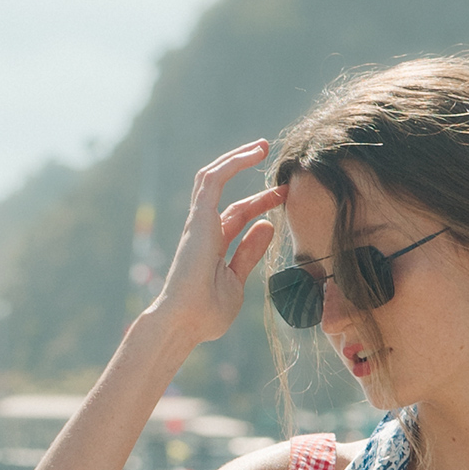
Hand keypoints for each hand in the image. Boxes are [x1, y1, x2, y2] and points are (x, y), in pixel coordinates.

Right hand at [147, 142, 282, 350]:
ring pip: (214, 179)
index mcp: (213, 249)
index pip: (238, 218)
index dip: (260, 205)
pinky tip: (254, 153)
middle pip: (231, 200)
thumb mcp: (237, 281)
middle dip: (255, 188)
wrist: (185, 322)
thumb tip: (268, 226)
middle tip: (280, 174)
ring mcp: (199, 224)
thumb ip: (250, 253)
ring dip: (237, 160)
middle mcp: (204, 233)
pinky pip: (213, 179)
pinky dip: (233, 163)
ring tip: (263, 147)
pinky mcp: (198, 217)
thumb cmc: (207, 313)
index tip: (283, 198)